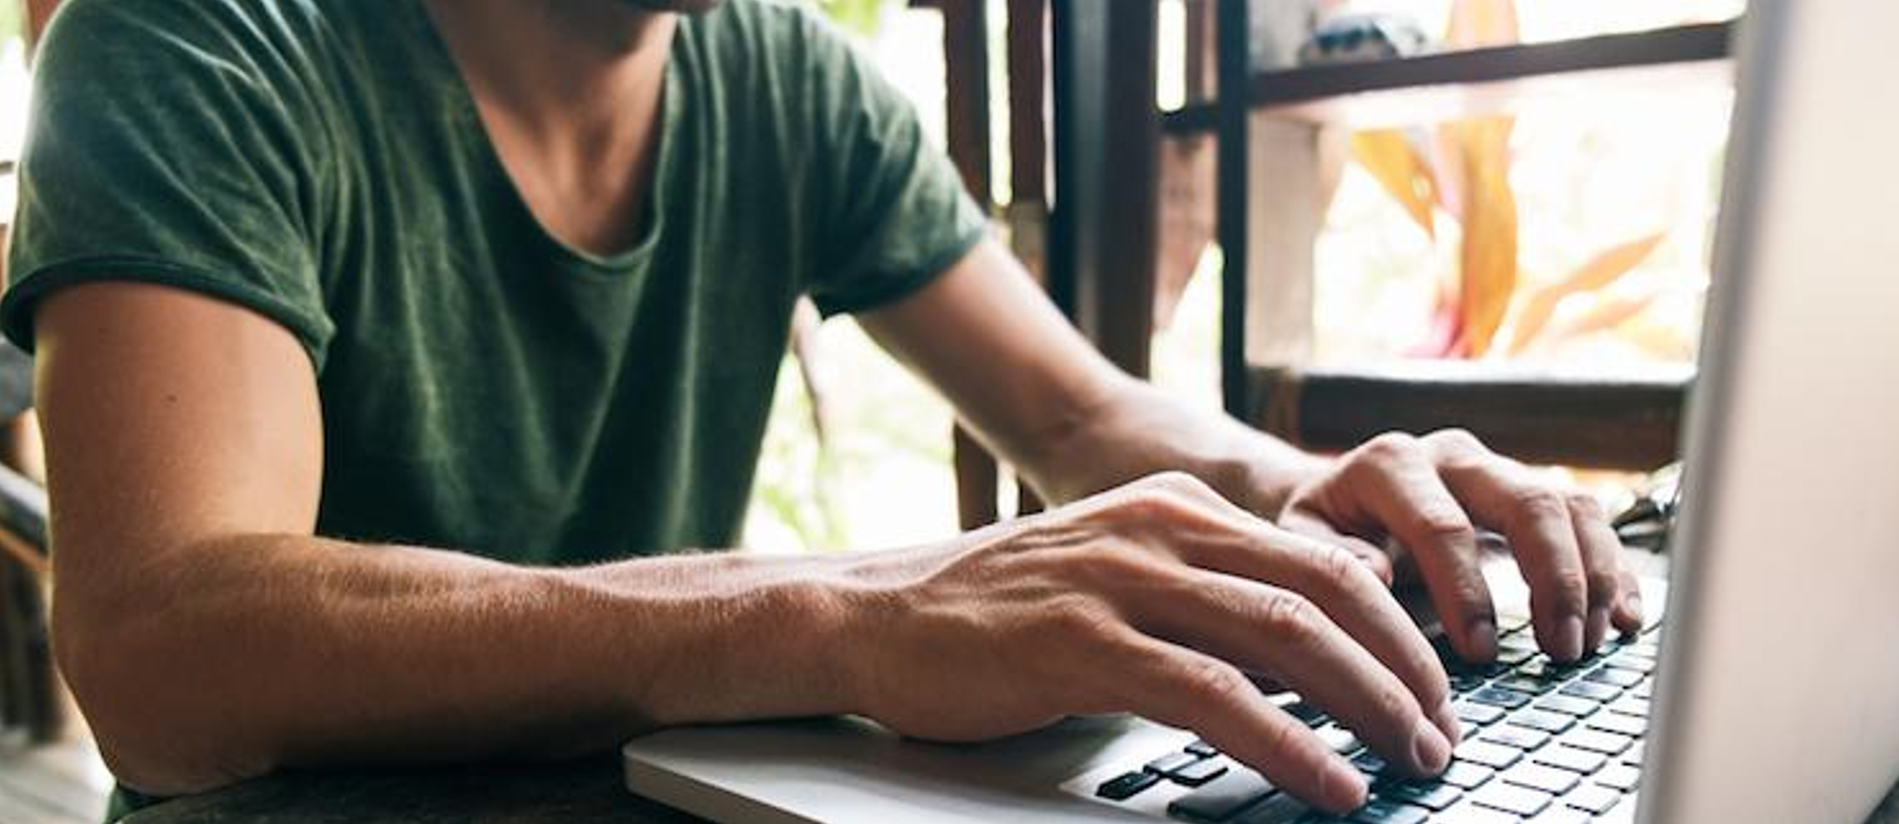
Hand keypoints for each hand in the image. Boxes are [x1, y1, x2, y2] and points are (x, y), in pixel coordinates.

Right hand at [842, 472, 1459, 813]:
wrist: (871, 615)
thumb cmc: (991, 611)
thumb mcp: (1112, 572)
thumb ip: (1200, 589)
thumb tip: (1308, 642)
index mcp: (1176, 508)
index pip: (1322, 556)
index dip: (1396, 624)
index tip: (1433, 686)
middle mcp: (1160, 529)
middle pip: (1326, 590)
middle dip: (1405, 666)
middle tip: (1444, 732)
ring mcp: (1121, 581)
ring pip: (1287, 635)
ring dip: (1370, 705)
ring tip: (1414, 759)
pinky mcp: (1083, 644)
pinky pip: (1215, 695)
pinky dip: (1290, 743)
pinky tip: (1330, 781)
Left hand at [1277, 430, 1643, 664]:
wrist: (1338, 501)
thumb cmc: (1322, 530)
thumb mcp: (1302, 541)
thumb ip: (1330, 556)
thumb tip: (1379, 574)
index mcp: (1391, 464)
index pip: (1441, 523)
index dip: (1466, 590)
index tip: (1480, 651)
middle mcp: (1454, 455)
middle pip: (1527, 500)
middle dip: (1553, 577)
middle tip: (1560, 647)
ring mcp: (1499, 471)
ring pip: (1569, 506)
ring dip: (1591, 577)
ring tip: (1587, 641)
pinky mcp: (1531, 496)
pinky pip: (1589, 520)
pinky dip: (1614, 570)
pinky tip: (1625, 619)